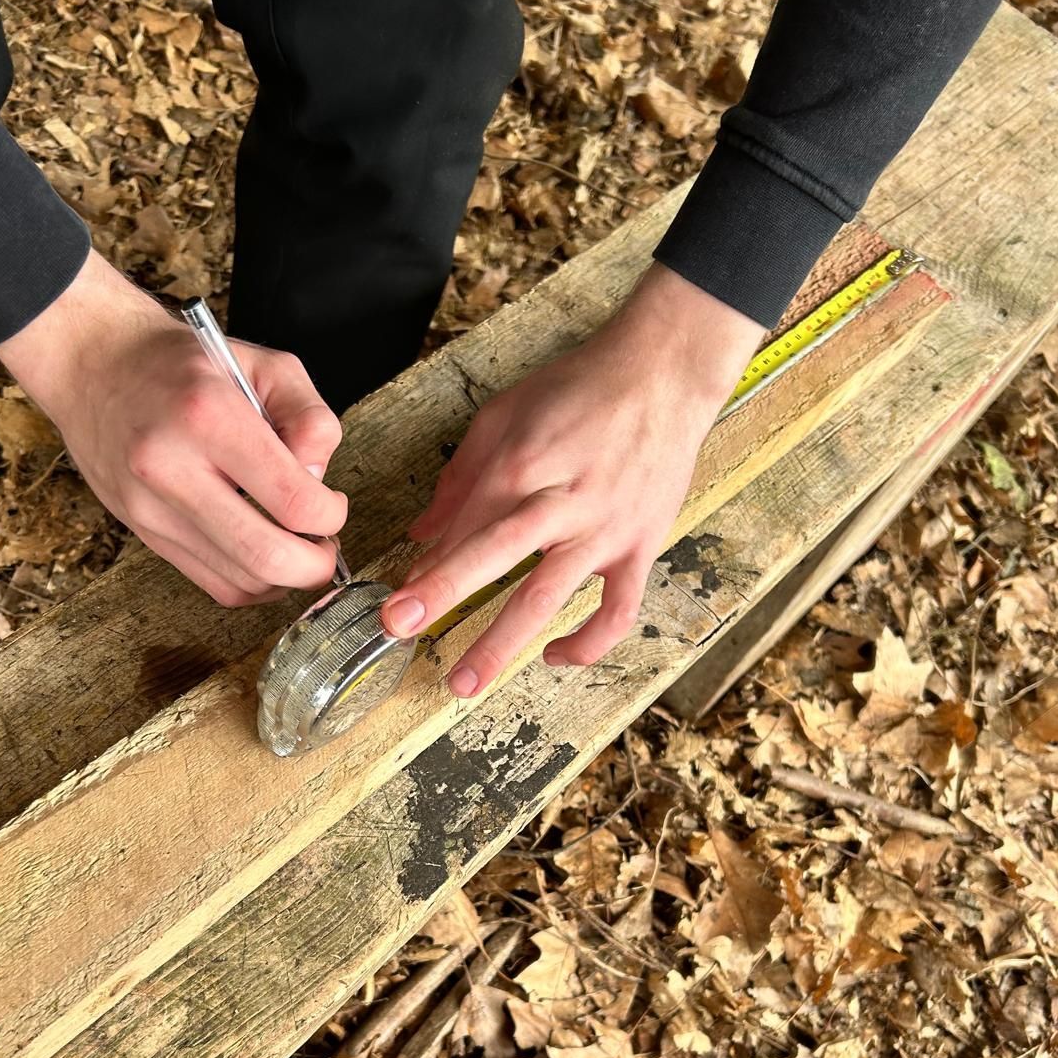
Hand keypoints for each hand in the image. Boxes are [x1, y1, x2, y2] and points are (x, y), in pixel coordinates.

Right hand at [0, 251, 345, 604]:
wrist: (93, 365)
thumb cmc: (181, 363)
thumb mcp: (263, 363)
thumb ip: (309, 417)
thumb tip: (320, 480)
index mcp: (207, 415)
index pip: (292, 501)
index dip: (331, 516)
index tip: (333, 505)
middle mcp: (171, 468)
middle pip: (267, 558)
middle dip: (315, 565)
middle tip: (326, 546)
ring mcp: (151, 509)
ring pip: (242, 582)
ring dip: (285, 577)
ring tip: (296, 545)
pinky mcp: (144, 534)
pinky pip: (215, 585)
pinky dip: (253, 583)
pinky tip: (264, 555)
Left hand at [380, 264, 761, 695]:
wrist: (664, 372)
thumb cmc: (580, 388)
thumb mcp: (505, 415)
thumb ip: (461, 477)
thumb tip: (422, 530)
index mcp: (520, 465)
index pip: (462, 524)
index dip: (425, 564)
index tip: (394, 600)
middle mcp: (559, 502)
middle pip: (495, 556)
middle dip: (444, 592)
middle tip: (399, 628)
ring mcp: (602, 530)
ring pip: (547, 595)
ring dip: (501, 643)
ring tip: (464, 685)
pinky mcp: (639, 548)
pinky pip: (616, 610)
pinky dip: (588, 643)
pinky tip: (554, 657)